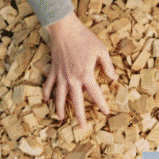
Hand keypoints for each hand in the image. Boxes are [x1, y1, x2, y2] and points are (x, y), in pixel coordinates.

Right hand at [44, 13, 115, 130]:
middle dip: (80, 116)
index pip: (95, 94)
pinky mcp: (53, 70)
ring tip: (61, 119)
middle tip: (83, 128)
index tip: (106, 112)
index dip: (101, 104)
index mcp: (86, 75)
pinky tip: (46, 101)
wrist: (65, 29)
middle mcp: (72, 79)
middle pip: (76, 102)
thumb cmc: (85, 38)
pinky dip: (46, 93)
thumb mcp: (101, 50)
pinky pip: (48, 84)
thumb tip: (113, 78)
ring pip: (59, 97)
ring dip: (60, 109)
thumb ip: (108, 66)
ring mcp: (61, 75)